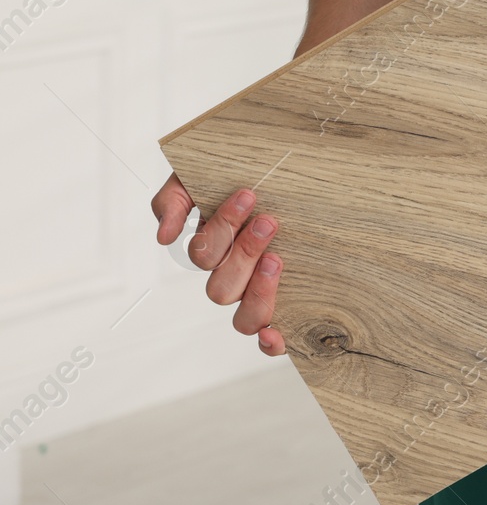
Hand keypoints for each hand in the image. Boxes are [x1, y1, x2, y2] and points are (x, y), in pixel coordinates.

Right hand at [152, 174, 285, 355]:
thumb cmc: (258, 168)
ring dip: (257, 291)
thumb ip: (176, 197)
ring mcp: (260, 292)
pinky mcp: (290, 305)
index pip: (203, 254)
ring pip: (243, 318)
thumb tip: (165, 237)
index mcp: (217, 246)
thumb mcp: (209, 170)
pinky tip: (275, 335)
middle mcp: (236, 273)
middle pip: (221, 287)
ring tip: (277, 258)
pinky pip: (269, 339)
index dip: (222, 228)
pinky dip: (270, 344)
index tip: (249, 194)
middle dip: (243, 254)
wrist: (304, 161)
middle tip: (268, 222)